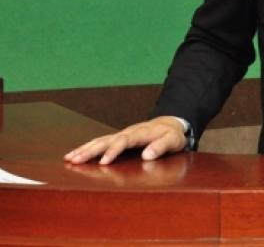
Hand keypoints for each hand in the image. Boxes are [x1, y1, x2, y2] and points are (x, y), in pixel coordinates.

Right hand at [63, 116, 186, 164]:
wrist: (171, 123)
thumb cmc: (172, 135)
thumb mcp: (172, 140)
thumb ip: (161, 146)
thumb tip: (147, 156)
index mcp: (141, 133)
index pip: (124, 141)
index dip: (113, 151)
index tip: (103, 163)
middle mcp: (128, 132)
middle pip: (106, 140)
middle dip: (90, 150)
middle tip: (74, 160)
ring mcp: (122, 134)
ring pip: (100, 140)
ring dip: (85, 149)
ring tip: (69, 158)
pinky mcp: (119, 138)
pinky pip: (101, 142)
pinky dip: (87, 147)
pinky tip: (75, 154)